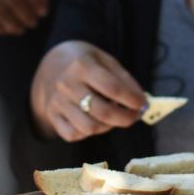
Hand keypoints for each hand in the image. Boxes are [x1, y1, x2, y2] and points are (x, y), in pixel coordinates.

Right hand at [31, 41, 146, 141]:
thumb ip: (124, 79)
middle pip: (103, 112)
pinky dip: (89, 132)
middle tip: (135, 115)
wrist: (50, 65)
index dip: (132, 99)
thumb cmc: (84, 63)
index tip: (143, 104)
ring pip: (89, 127)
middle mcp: (67, 85)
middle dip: (126, 118)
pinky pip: (73, 134)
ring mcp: (57, 102)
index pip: (113, 88)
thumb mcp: (104, 60)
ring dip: (108, 126)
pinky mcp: (52, 116)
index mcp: (82, 65)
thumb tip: (142, 102)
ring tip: (114, 117)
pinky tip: (95, 121)